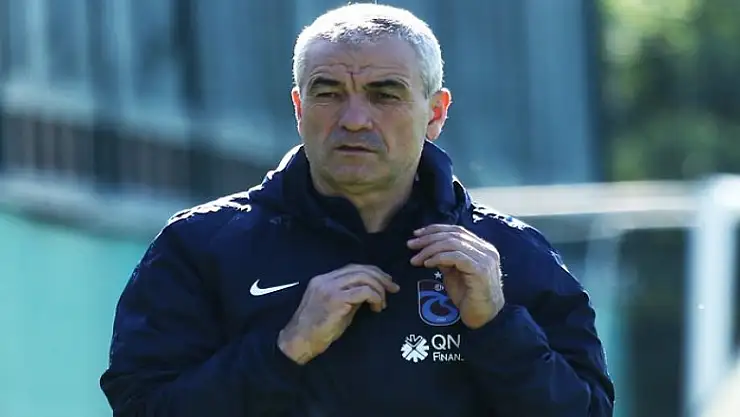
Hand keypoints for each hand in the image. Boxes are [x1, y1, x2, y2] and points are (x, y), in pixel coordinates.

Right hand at [278, 264, 399, 364]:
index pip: (353, 268)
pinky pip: (364, 291)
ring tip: (383, 303)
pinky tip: (377, 308)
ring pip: (364, 277)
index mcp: (324, 279)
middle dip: (381, 277)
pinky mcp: (336, 299)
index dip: (373, 272)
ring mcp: (330, 288)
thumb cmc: (316, 330)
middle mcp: (326, 279)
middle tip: (393, 289)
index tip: (386, 282)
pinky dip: (376, 297)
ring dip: (379, 289)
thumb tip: (370, 293)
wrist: (299, 342)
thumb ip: (350, 297)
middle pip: (361, 269)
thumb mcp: (335, 308)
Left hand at [407, 224, 503, 328]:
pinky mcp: (480, 270)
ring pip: (453, 244)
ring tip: (416, 258)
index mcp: (481, 247)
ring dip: (430, 249)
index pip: (457, 230)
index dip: (435, 229)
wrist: (482, 316)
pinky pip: (456, 257)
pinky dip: (439, 258)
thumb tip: (428, 247)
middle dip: (429, 238)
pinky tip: (427, 264)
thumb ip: (445, 258)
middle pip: (453, 235)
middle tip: (411, 245)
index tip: (417, 234)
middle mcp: (486, 250)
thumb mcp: (453, 273)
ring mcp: (485, 259)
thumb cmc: (468, 296)